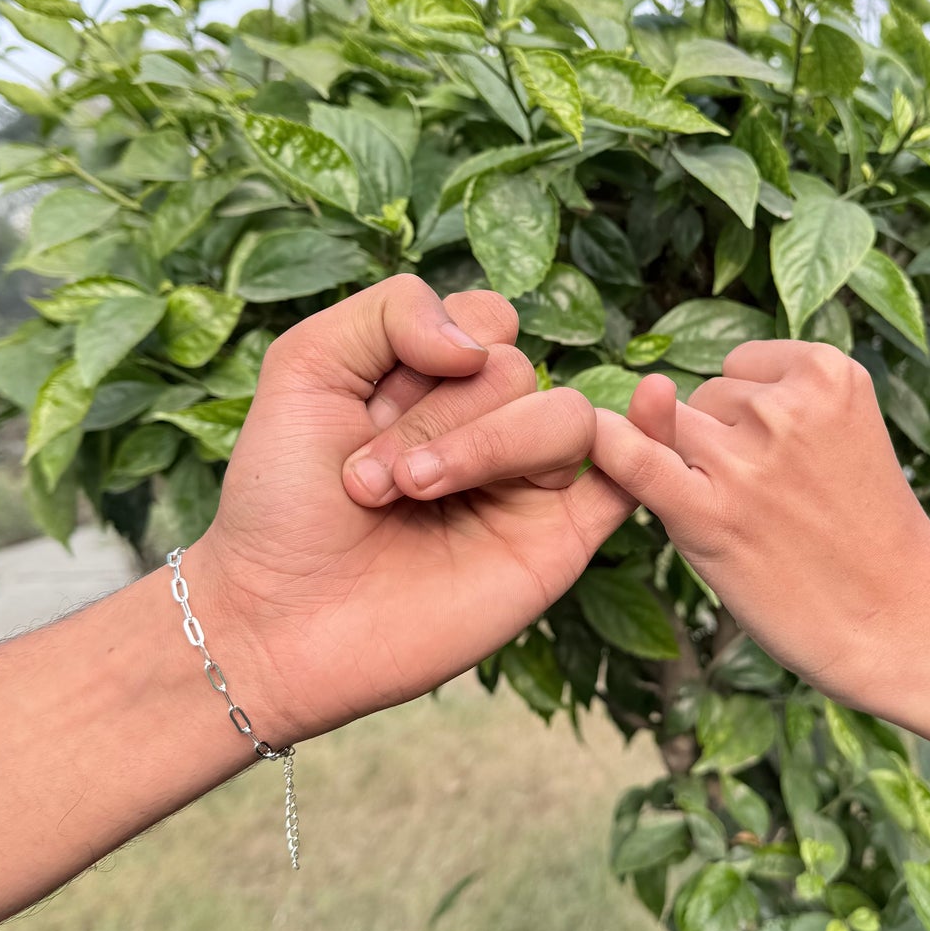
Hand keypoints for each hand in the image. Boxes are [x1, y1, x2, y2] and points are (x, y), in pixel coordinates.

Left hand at [189, 276, 633, 740]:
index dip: (432, 347)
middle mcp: (487, 428)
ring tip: (415, 492)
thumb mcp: (306, 365)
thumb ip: (392, 310)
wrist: (279, 621)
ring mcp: (525, 486)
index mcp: (437, 382)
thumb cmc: (281, 501)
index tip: (360, 410)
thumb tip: (482, 344)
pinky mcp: (556, 542)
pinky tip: (649, 402)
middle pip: (515, 370)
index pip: (486, 323)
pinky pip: (629, 475)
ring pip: (564, 415)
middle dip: (436, 417)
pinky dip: (649, 434)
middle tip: (367, 482)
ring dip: (486, 444)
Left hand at [589, 340, 929, 711]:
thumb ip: (770, 403)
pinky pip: (633, 461)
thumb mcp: (841, 437)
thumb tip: (652, 389)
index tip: (791, 458)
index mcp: (829, 372)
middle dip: (719, 441)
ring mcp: (746, 460)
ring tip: (750, 520)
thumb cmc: (863, 534)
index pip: (742, 368)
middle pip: (704, 396)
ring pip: (669, 428)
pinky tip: (593, 443)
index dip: (749, 416)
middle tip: (775, 502)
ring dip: (687, 467)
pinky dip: (609, 451)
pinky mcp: (708, 515)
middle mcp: (788, 406)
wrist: (900, 622)